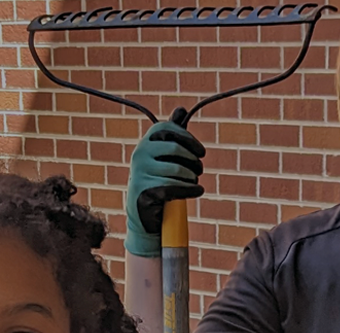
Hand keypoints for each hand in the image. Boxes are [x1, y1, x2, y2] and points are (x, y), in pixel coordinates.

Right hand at [125, 113, 205, 257]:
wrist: (144, 217)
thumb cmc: (157, 183)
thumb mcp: (163, 158)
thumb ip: (172, 135)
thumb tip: (180, 109)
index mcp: (144, 144)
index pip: (168, 130)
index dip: (189, 139)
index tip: (201, 152)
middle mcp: (139, 155)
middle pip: (175, 149)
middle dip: (193, 160)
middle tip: (200, 169)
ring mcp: (140, 174)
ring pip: (178, 171)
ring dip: (192, 178)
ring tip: (194, 183)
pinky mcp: (145, 192)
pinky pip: (176, 187)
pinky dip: (191, 190)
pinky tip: (197, 191)